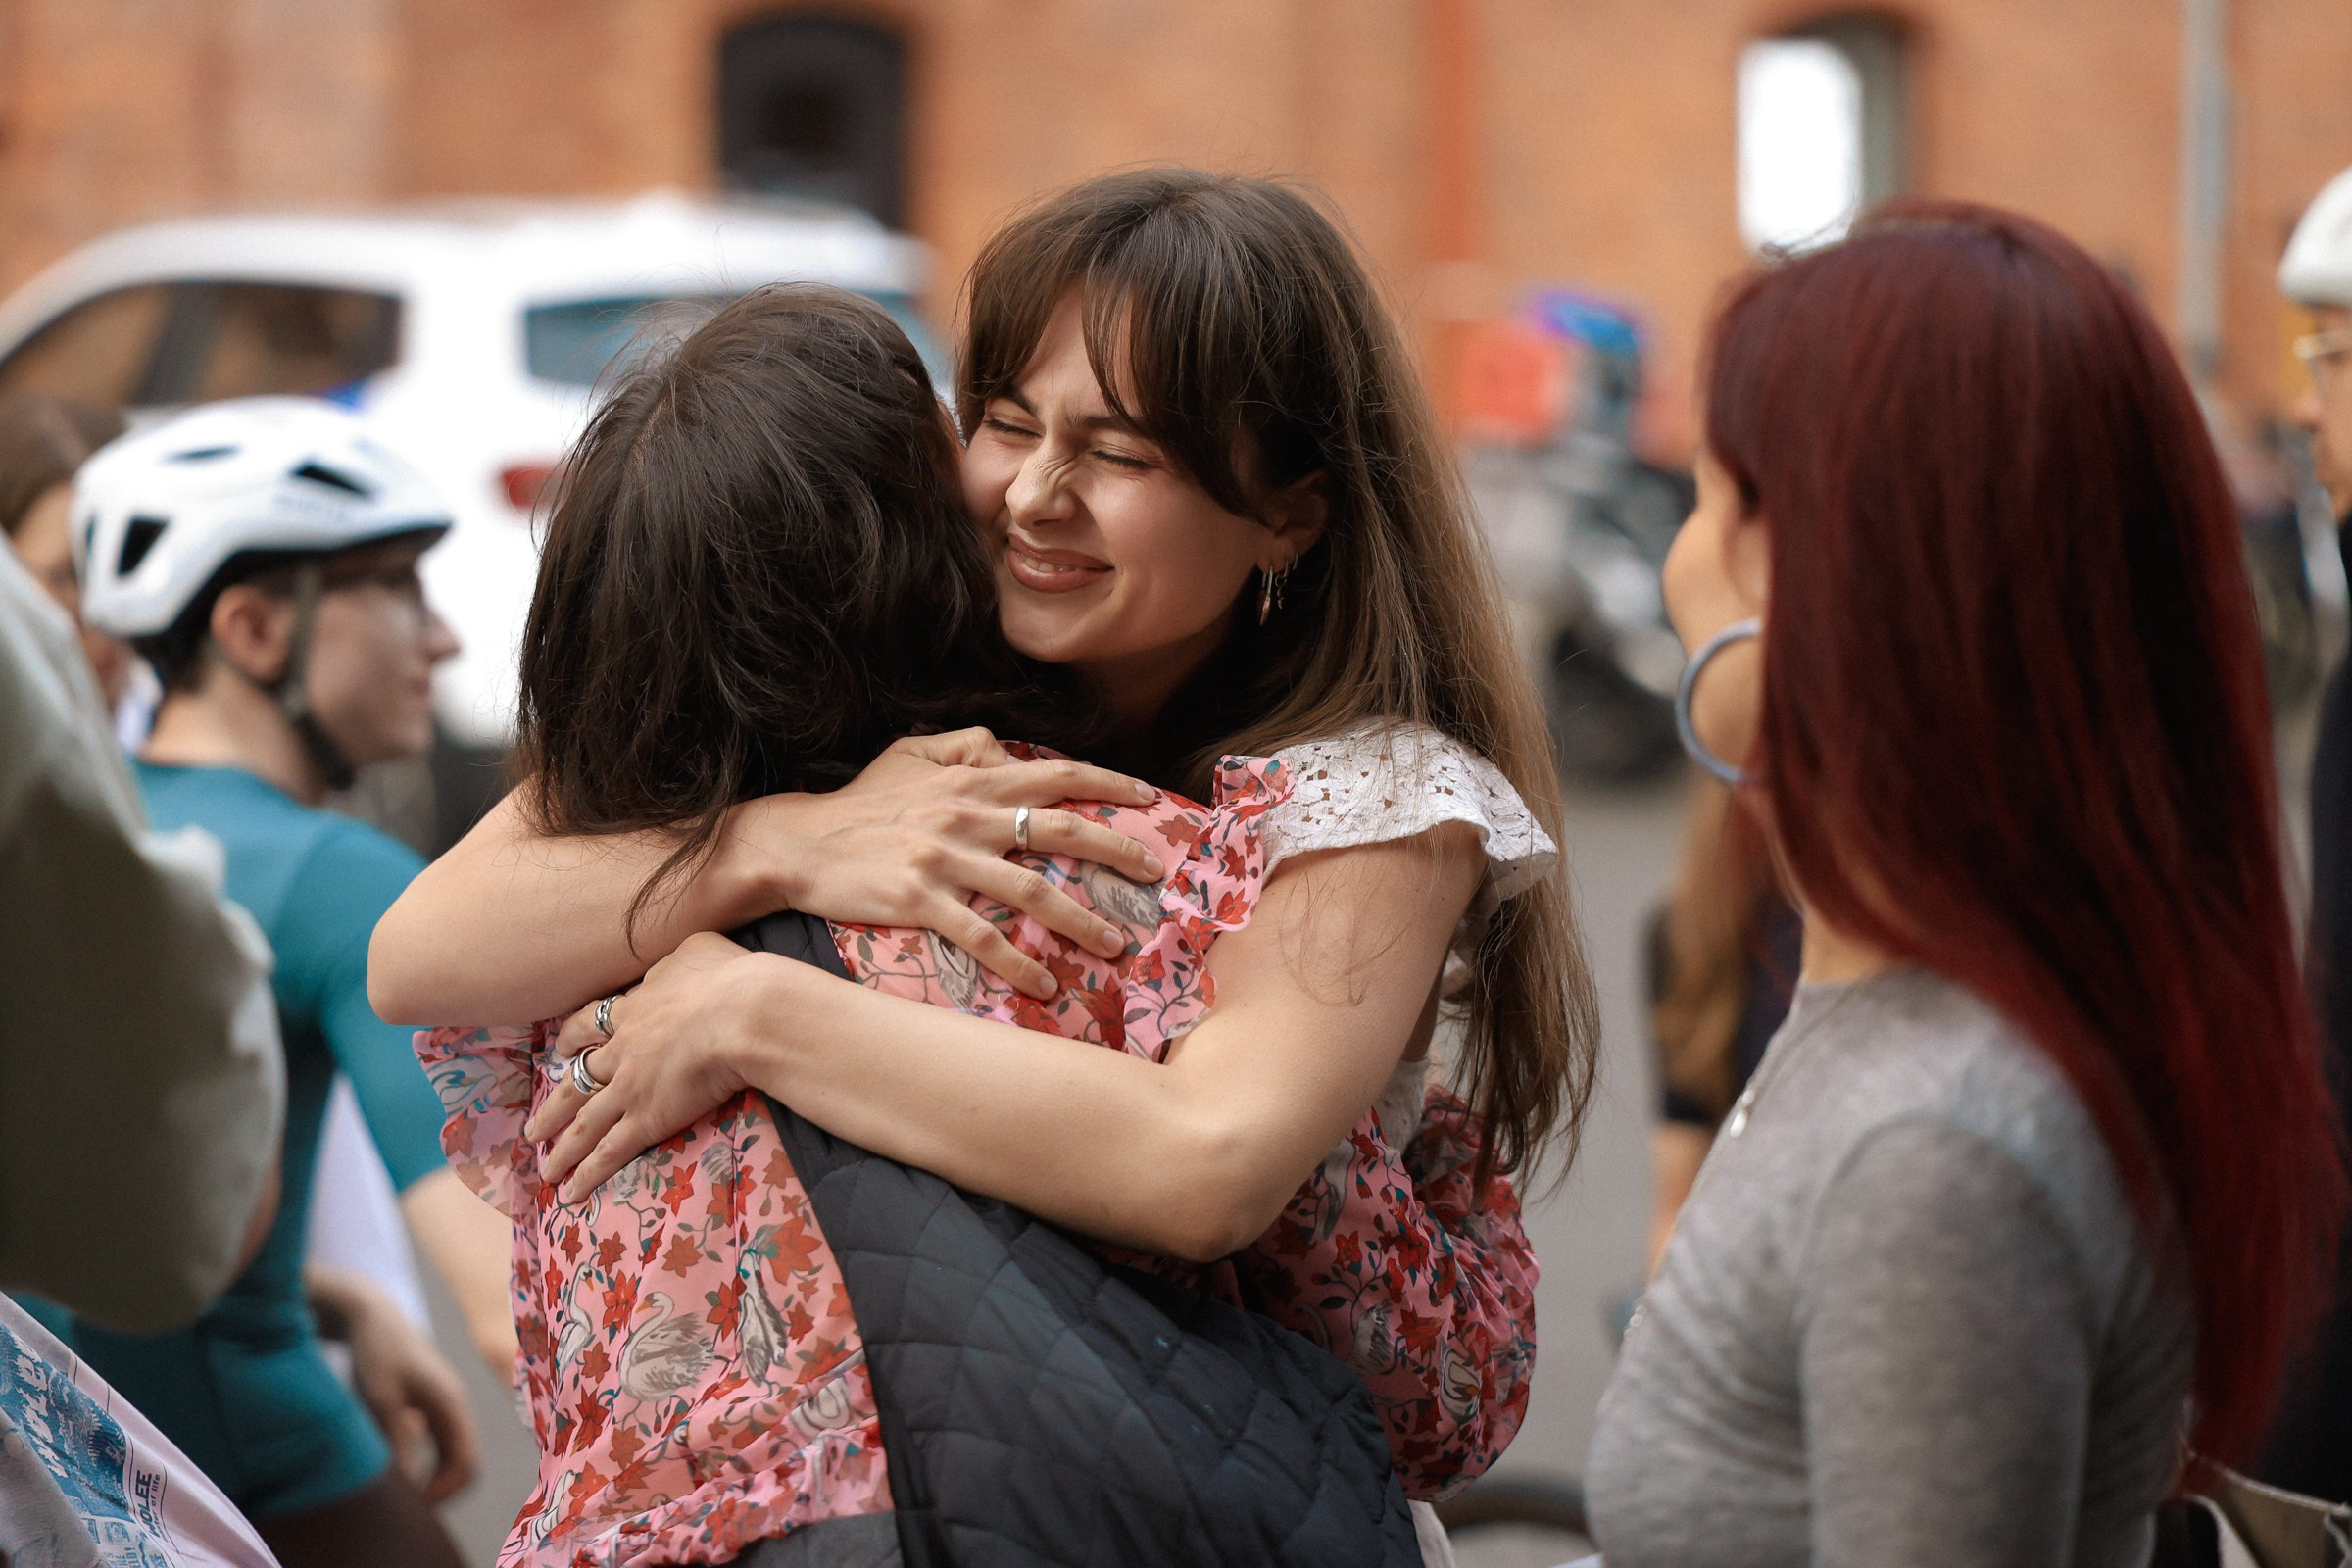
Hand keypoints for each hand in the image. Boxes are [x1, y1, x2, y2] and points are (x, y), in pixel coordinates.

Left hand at [306, 1264, 479, 1502]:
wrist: (370, 1314)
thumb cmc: (376, 1353)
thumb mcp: (382, 1401)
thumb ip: (399, 1443)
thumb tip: (409, 1489)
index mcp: (452, 1403)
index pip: (467, 1462)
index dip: (443, 1491)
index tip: (410, 1504)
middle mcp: (455, 1406)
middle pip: (463, 1461)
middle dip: (440, 1488)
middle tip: (405, 1504)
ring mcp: (444, 1404)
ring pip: (450, 1453)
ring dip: (430, 1475)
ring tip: (399, 1489)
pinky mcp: (428, 1403)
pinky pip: (436, 1442)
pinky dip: (421, 1460)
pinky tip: (394, 1461)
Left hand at [527, 932, 777, 1199]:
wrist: (741, 1014)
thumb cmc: (727, 978)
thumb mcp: (693, 950)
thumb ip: (670, 966)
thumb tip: (660, 974)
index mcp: (634, 1009)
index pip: (589, 1025)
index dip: (571, 1040)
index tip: (559, 1051)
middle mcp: (621, 1051)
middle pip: (576, 1082)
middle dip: (553, 1108)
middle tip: (534, 1128)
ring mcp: (629, 1088)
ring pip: (584, 1123)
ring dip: (562, 1149)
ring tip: (545, 1170)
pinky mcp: (647, 1119)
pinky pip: (609, 1152)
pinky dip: (587, 1174)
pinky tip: (570, 1193)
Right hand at [731, 728, 1163, 998]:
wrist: (799, 844)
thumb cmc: (859, 803)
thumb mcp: (909, 753)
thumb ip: (965, 744)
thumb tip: (1009, 749)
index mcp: (971, 779)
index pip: (1056, 774)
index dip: (1108, 784)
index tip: (1150, 798)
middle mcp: (966, 815)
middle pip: (1060, 830)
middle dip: (1116, 851)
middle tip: (1155, 874)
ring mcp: (944, 859)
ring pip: (1030, 891)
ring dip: (1079, 921)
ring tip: (1116, 944)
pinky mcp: (919, 899)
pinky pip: (980, 937)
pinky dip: (1016, 963)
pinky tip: (1043, 985)